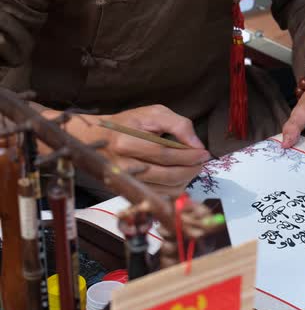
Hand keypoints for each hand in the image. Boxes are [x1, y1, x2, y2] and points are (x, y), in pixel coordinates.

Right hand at [43, 105, 209, 195]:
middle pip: (166, 174)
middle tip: (201, 162)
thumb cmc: (127, 123)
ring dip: (185, 180)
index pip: (165, 154)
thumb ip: (177, 124)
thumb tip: (196, 145)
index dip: (188, 155)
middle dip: (190, 169)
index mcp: (125, 142)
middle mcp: (123, 166)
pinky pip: (158, 196)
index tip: (204, 153)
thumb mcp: (152, 113)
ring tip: (192, 168)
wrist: (96, 138)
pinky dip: (174, 189)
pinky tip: (180, 177)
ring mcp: (125, 182)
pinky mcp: (127, 191)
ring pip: (163, 189)